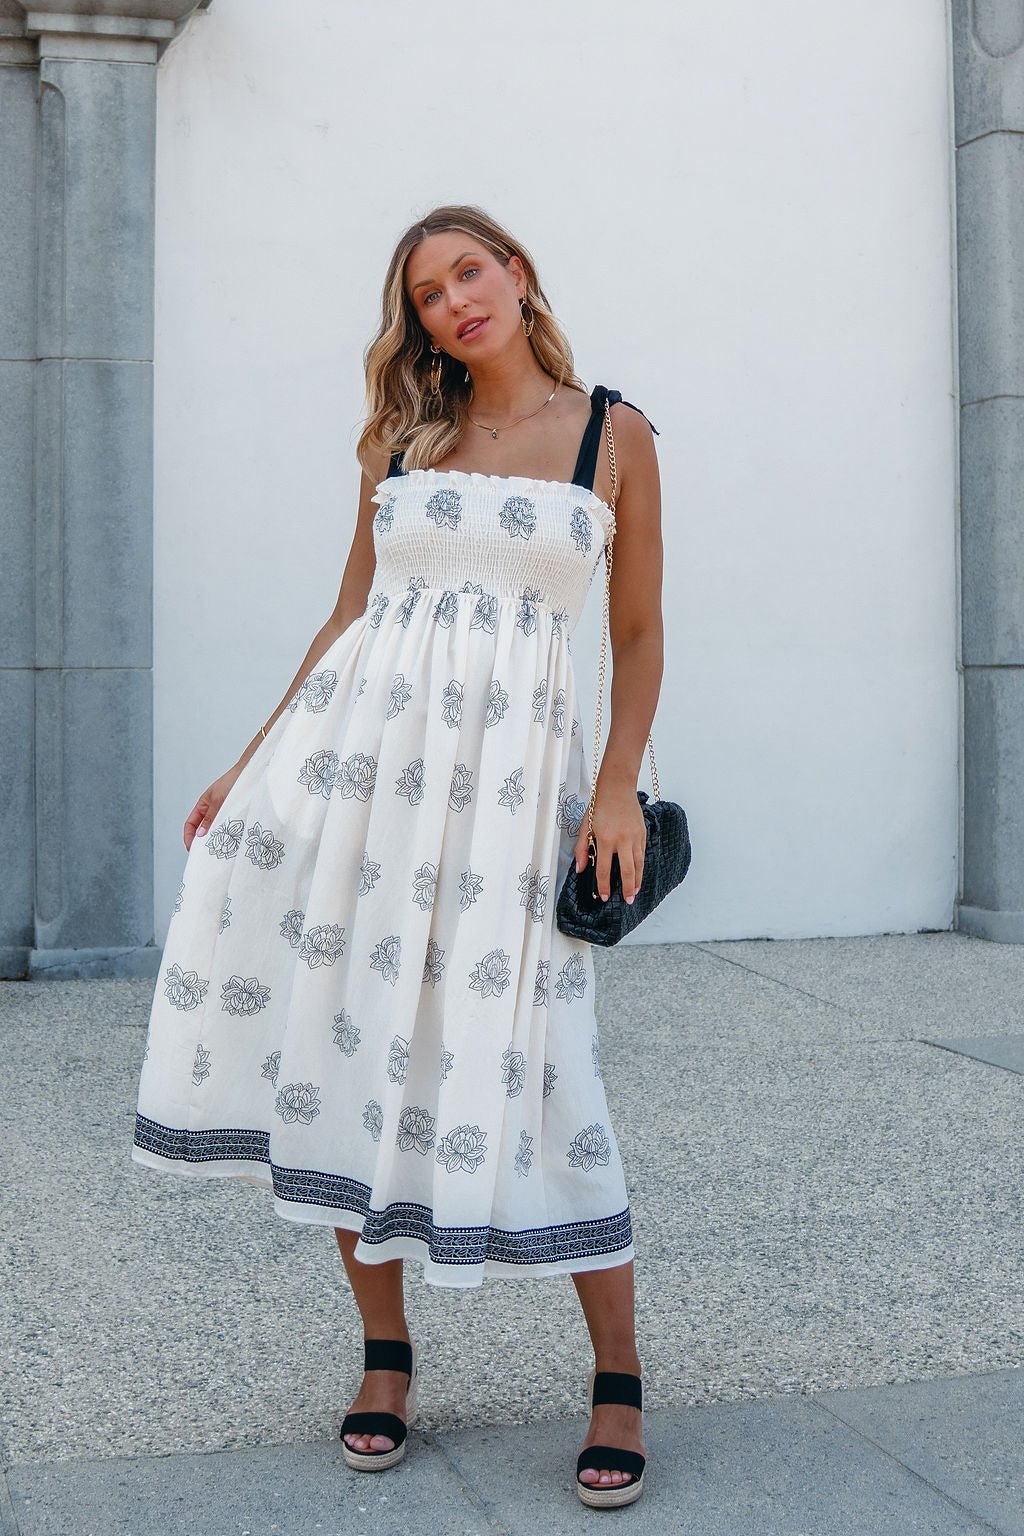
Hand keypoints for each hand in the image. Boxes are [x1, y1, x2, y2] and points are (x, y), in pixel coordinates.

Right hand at [183, 766, 242, 851]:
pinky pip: (228, 828)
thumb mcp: (219, 800)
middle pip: (202, 830)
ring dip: (217, 839)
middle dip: (203, 842)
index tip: (192, 849)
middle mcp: (212, 810)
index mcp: (203, 805)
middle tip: (206, 854)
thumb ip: (210, 817)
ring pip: (216, 830)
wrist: (252, 773)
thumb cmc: (233, 781)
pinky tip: (232, 841)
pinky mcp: (236, 814)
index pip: (190, 824)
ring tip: (220, 850)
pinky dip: (228, 835)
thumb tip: (200, 834)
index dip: (188, 836)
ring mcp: (224, 813)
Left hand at [572, 778, 646, 903]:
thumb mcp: (585, 826)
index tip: (604, 896)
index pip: (605, 869)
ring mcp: (635, 837)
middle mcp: (622, 839)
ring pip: (639, 864)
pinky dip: (641, 866)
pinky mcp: (642, 833)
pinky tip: (638, 874)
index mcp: (605, 838)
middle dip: (628, 889)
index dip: (604, 885)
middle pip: (627, 871)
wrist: (618, 788)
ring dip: (637, 880)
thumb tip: (581, 869)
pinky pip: (642, 854)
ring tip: (635, 892)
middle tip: (627, 901)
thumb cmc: (599, 806)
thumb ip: (582, 849)